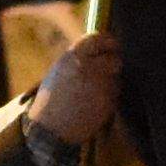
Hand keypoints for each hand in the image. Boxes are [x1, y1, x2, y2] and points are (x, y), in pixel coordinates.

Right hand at [28, 28, 120, 161]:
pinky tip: (94, 104)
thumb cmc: (52, 98)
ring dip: (110, 83)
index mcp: (72, 56)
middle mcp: (87, 67)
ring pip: (116, 78)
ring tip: (93, 93)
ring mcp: (99, 84)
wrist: (50, 127)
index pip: (98, 38)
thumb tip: (100, 47)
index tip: (112, 44)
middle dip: (113, 64)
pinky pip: (114, 94)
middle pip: (114, 58)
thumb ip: (79, 58)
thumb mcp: (59, 70)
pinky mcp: (107, 100)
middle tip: (108, 69)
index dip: (108, 41)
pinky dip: (109, 97)